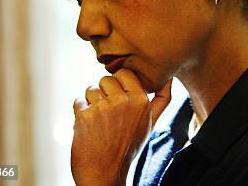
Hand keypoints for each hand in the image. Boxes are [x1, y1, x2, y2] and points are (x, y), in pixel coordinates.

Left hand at [70, 69, 171, 185]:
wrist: (105, 173)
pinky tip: (89, 127)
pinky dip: (80, 112)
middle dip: (104, 93)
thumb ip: (162, 100)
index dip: (119, 85)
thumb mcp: (150, 123)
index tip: (118, 100)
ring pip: (91, 89)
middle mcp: (124, 101)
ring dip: (91, 103)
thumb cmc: (128, 147)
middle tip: (108, 114)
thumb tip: (168, 79)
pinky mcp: (85, 115)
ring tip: (98, 121)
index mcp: (141, 100)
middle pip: (106, 79)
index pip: (125, 73)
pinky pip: (78, 100)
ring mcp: (104, 107)